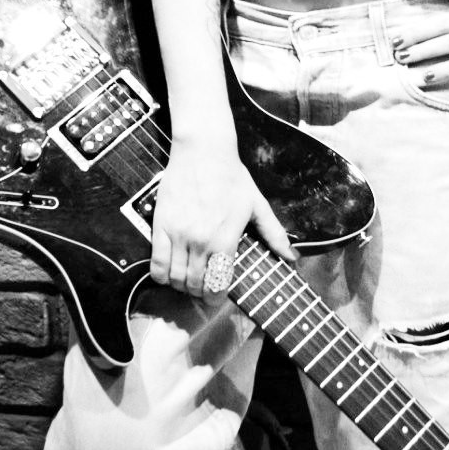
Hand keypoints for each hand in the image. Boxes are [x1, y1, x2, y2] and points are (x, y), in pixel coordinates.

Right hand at [150, 134, 294, 295]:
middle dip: (199, 293)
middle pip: (195, 284)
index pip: (218, 283)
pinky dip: (161, 275)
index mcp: (225, 239)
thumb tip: (292, 256)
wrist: (203, 152)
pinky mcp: (160, 226)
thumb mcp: (257, 205)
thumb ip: (274, 234)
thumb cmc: (232, 177)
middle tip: (202, 291)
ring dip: (181, 286)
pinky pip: (156, 263)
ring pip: (175, 278)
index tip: (217, 297)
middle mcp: (200, 241)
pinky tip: (169, 273)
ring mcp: (178, 235)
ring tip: (187, 282)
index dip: (216, 298)